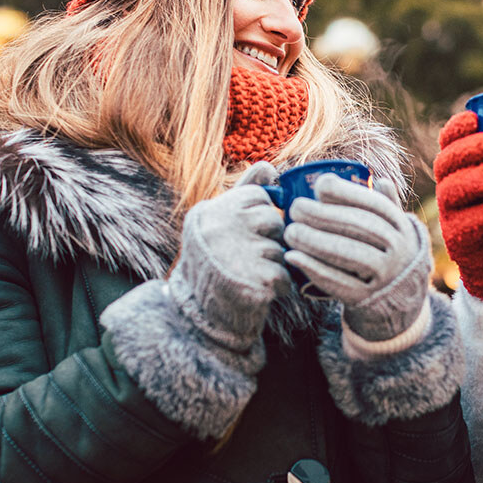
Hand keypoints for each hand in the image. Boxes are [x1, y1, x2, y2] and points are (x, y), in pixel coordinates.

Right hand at [168, 161, 291, 349]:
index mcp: (211, 211)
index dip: (260, 216)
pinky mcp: (254, 281)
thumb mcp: (220, 221)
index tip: (245, 233)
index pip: (259, 196)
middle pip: (273, 220)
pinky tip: (258, 290)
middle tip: (247, 256)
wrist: (197, 317)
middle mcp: (219, 228)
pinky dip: (278, 286)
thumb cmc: (214, 263)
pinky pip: (285, 274)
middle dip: (270, 239)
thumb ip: (244, 191)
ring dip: (273, 264)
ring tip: (248, 274)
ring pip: (280, 248)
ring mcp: (236, 254)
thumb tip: (269, 165)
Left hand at [283, 174, 429, 341]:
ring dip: (315, 241)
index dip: (347, 193)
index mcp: (401, 227)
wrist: (400, 300)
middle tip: (295, 208)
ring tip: (290, 231)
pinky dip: (314, 268)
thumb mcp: (394, 230)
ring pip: (349, 254)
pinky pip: (339, 283)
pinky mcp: (367, 298)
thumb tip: (380, 180)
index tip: (320, 185)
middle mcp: (399, 250)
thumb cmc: (387, 253)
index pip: (375, 205)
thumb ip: (386, 205)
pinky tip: (293, 257)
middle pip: (360, 228)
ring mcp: (385, 276)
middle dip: (323, 215)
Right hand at [434, 111, 482, 299]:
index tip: (475, 118)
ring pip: (451, 191)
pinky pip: (467, 224)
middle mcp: (451, 188)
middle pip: (445, 163)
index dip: (456, 128)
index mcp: (463, 167)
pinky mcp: (460, 240)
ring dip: (475, 179)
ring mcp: (452, 214)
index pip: (449, 142)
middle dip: (465, 150)